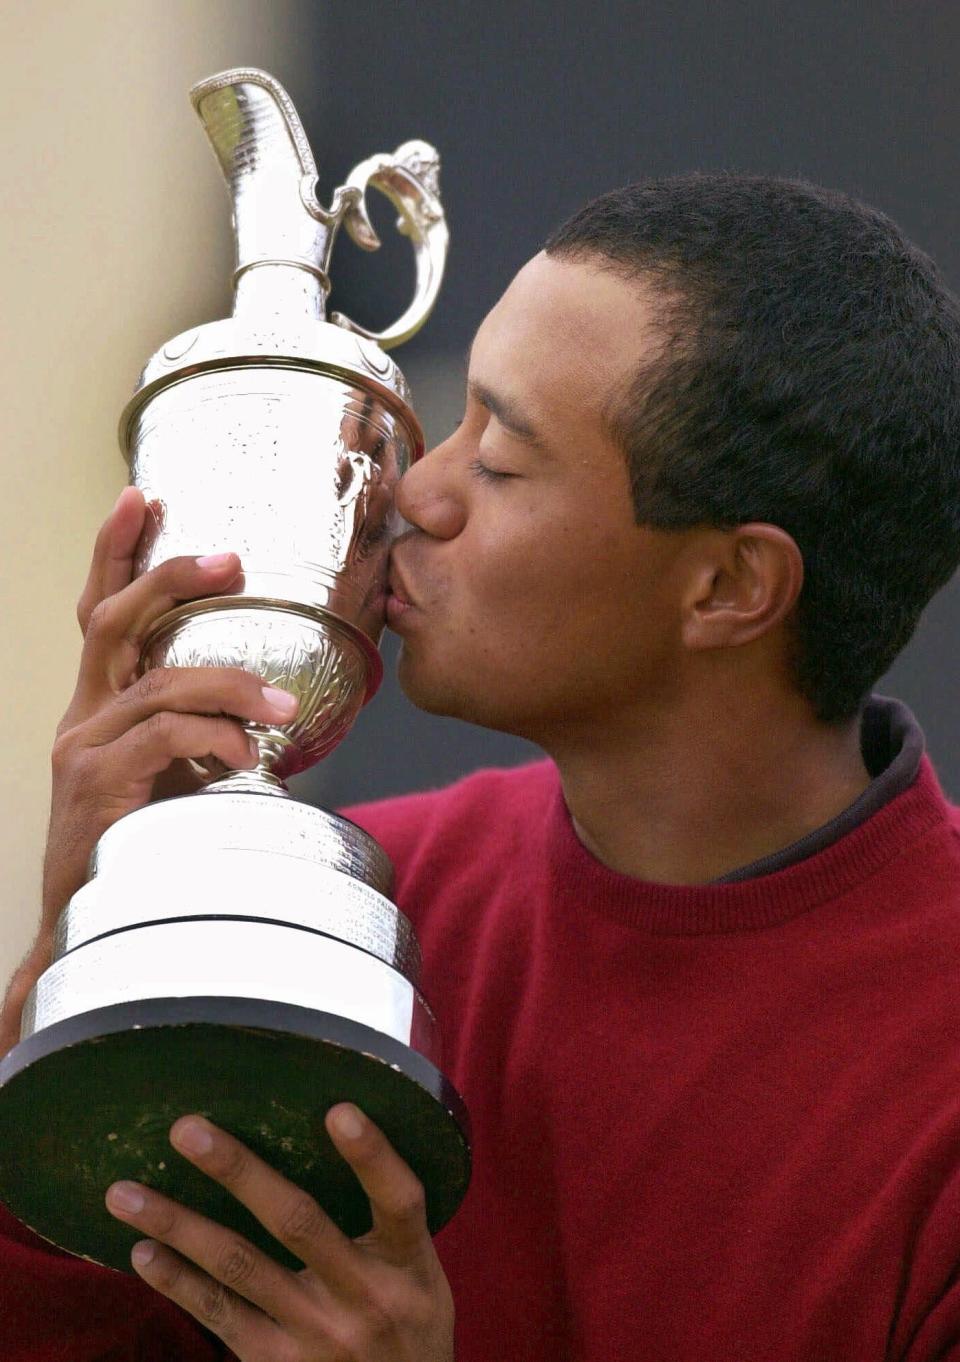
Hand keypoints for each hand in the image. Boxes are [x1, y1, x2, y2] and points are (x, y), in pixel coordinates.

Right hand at [42, 485, 299, 934]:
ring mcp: (83, 750)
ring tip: (281, 702)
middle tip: (230, 559)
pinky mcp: (95, 787)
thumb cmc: (143, 854)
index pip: (101, 615)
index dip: (116, 555)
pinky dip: (214, 734)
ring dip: (230, 684)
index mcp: (100, 709)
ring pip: (158, 683)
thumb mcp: (174, 781)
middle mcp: (83, 718)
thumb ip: (203, 739)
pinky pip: (162, 737)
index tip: (143, 498)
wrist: (91, 934)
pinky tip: (248, 752)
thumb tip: (270, 712)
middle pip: (114, 622)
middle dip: (169, 578)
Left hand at [104, 1105, 454, 1361]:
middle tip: (186, 1130)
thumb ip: (388, 1222)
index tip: (338, 1110)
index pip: (399, 1201)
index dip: (372, 1157)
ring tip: (123, 1194)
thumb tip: (331, 1125)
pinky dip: (179, 1283)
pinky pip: (221, 1316)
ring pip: (240, 1268)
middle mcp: (364, 1298)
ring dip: (178, 1225)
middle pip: (298, 1223)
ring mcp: (316, 1336)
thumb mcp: (423, 1276)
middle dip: (239, 1172)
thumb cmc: (410, 1326)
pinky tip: (143, 1251)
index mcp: (410, 1265)